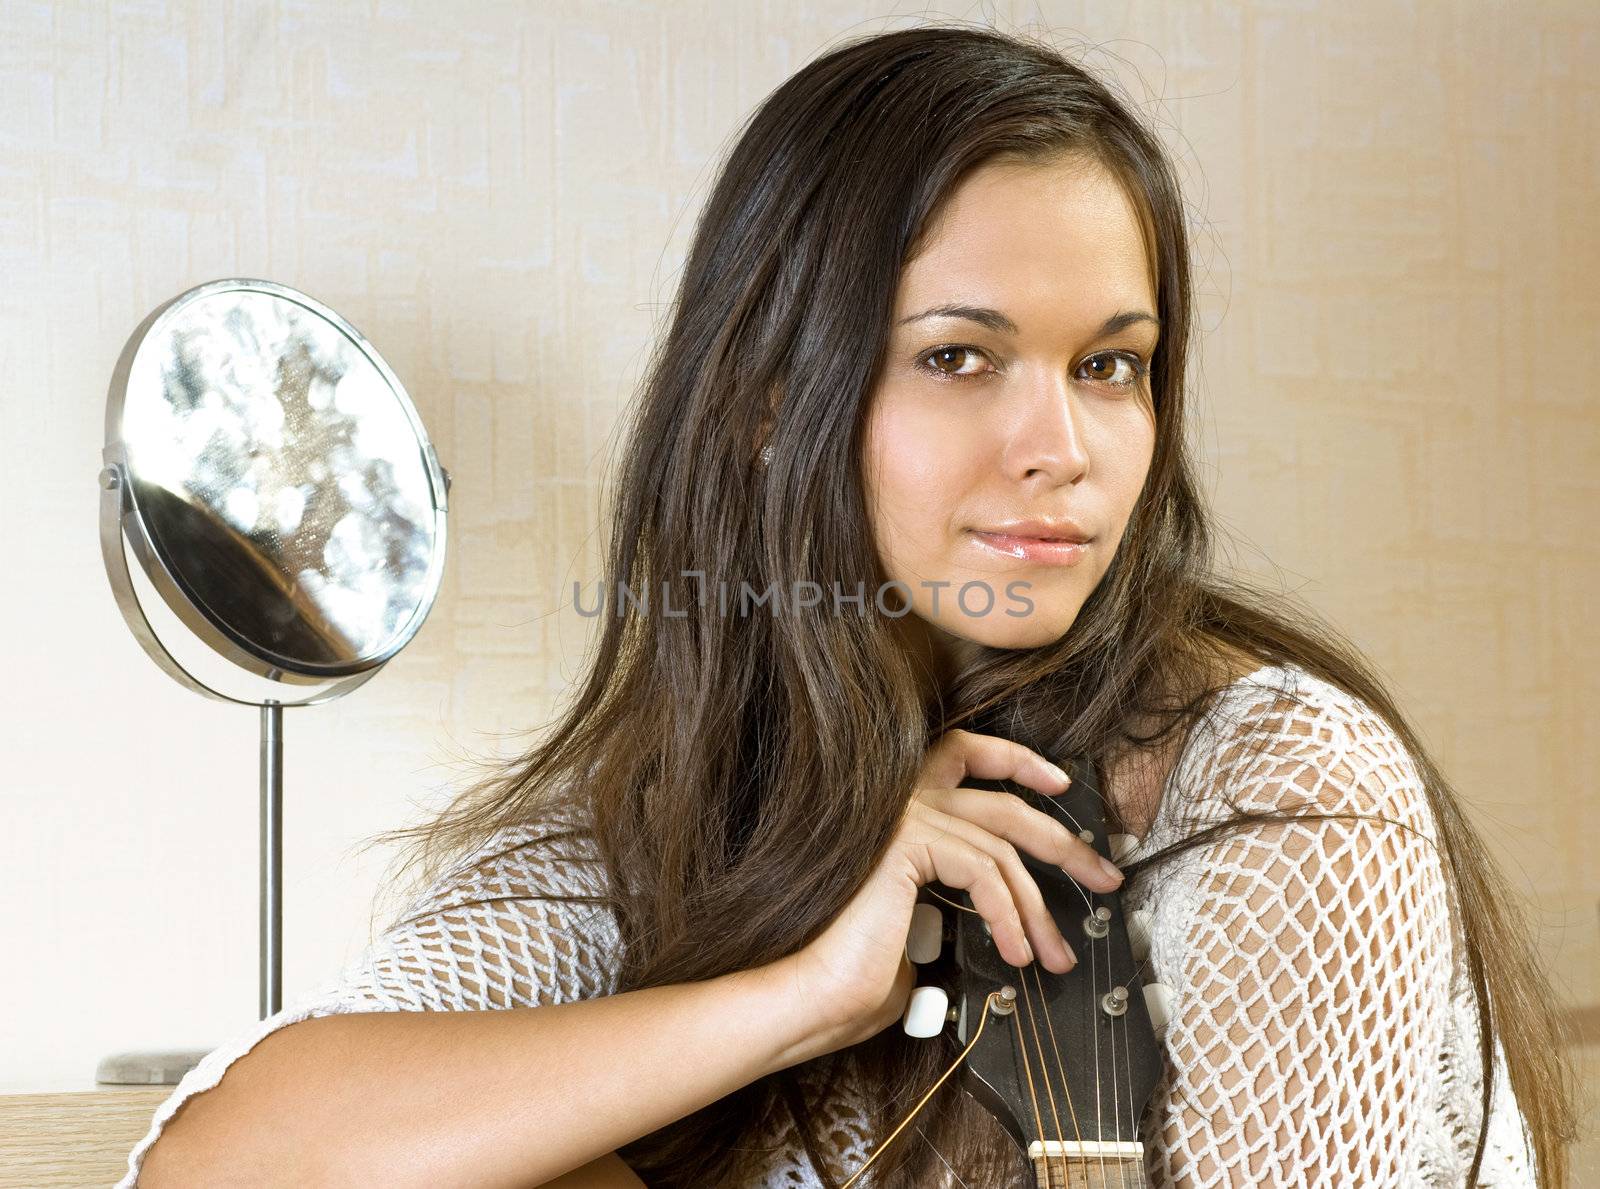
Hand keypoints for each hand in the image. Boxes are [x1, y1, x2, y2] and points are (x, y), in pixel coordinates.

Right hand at [774, 728, 1124, 1057]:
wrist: (814, 995)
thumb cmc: (855, 976)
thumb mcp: (922, 925)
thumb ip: (955, 898)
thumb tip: (1009, 912)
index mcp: (897, 811)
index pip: (961, 753)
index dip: (1017, 760)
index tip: (1061, 784)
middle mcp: (897, 800)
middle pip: (1002, 803)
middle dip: (1064, 842)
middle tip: (1107, 877)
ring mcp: (901, 815)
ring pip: (1001, 844)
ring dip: (1039, 906)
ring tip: (1057, 955)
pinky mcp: (907, 839)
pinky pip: (984, 869)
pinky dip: (1009, 914)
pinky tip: (1016, 952)